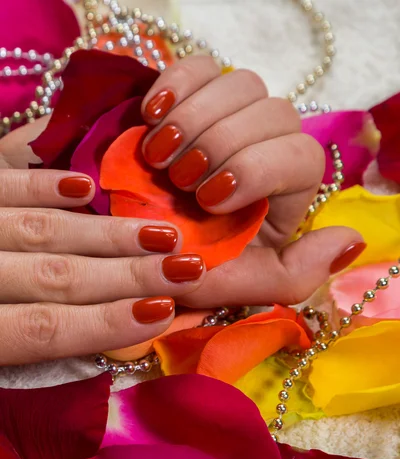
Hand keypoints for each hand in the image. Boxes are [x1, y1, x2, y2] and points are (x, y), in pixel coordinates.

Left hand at [0, 123, 206, 364]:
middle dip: (126, 274)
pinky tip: (84, 185)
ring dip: (104, 232)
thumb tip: (105, 357)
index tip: (162, 315)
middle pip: (53, 276)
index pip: (41, 330)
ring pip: (37, 227)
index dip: (102, 325)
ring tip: (162, 232)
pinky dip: (40, 182)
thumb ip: (30, 348)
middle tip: (188, 267)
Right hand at [141, 56, 364, 306]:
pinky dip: (175, 83)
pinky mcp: (199, 94)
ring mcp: (235, 116)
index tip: (207, 199)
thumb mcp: (241, 285)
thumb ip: (296, 274)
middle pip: (276, 113)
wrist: (138, 249)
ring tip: (158, 156)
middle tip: (178, 179)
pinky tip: (151, 117)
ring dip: (195, 117)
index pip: (303, 157)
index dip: (256, 169)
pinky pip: (202, 65)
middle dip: (221, 144)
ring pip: (244, 84)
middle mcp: (269, 148)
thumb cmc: (189, 268)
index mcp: (288, 194)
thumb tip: (349, 239)